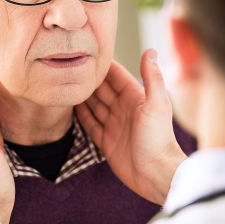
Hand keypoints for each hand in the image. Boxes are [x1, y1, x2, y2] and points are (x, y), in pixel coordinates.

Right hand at [75, 49, 186, 204]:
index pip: (116, 76)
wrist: (156, 174)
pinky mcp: (107, 142)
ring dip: (82, 96)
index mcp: (135, 98)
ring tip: (65, 84)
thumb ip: (153, 77)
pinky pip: (91, 125)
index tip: (87, 52)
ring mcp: (114, 125)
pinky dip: (81, 116)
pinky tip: (70, 107)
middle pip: (102, 90)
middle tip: (69, 67)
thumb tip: (150, 50)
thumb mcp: (157, 104)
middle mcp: (123, 109)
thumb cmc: (159, 138)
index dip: (103, 65)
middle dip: (88, 79)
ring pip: (94, 106)